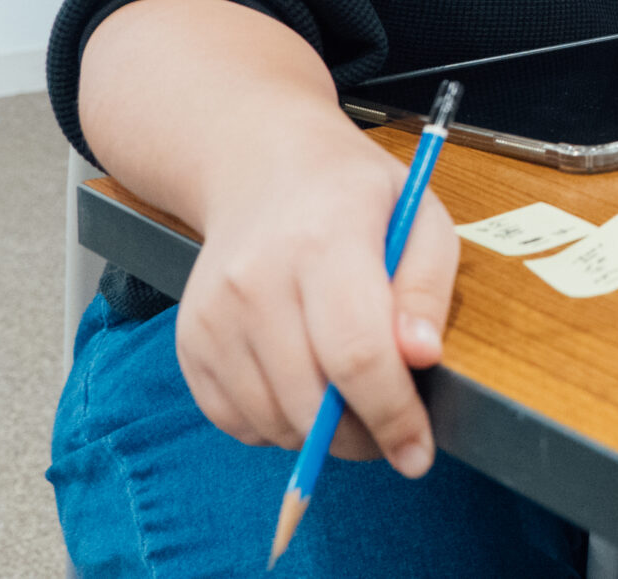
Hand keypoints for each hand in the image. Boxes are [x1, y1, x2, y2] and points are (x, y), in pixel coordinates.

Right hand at [173, 118, 456, 470]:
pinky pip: (234, 419)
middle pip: (310, 399)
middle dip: (361, 436)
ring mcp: (214, 314)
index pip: (356, 354)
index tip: (418, 451)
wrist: (261, 167)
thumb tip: (422, 357)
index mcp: (324, 242)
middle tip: (393, 432)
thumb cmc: (352, 194)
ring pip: (271, 420)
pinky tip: (304, 389)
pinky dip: (275, 425)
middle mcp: (256, 281)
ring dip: (320, 436)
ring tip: (351, 402)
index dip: (392, 414)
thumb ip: (427, 288)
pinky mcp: (190, 341)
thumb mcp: (420, 217)